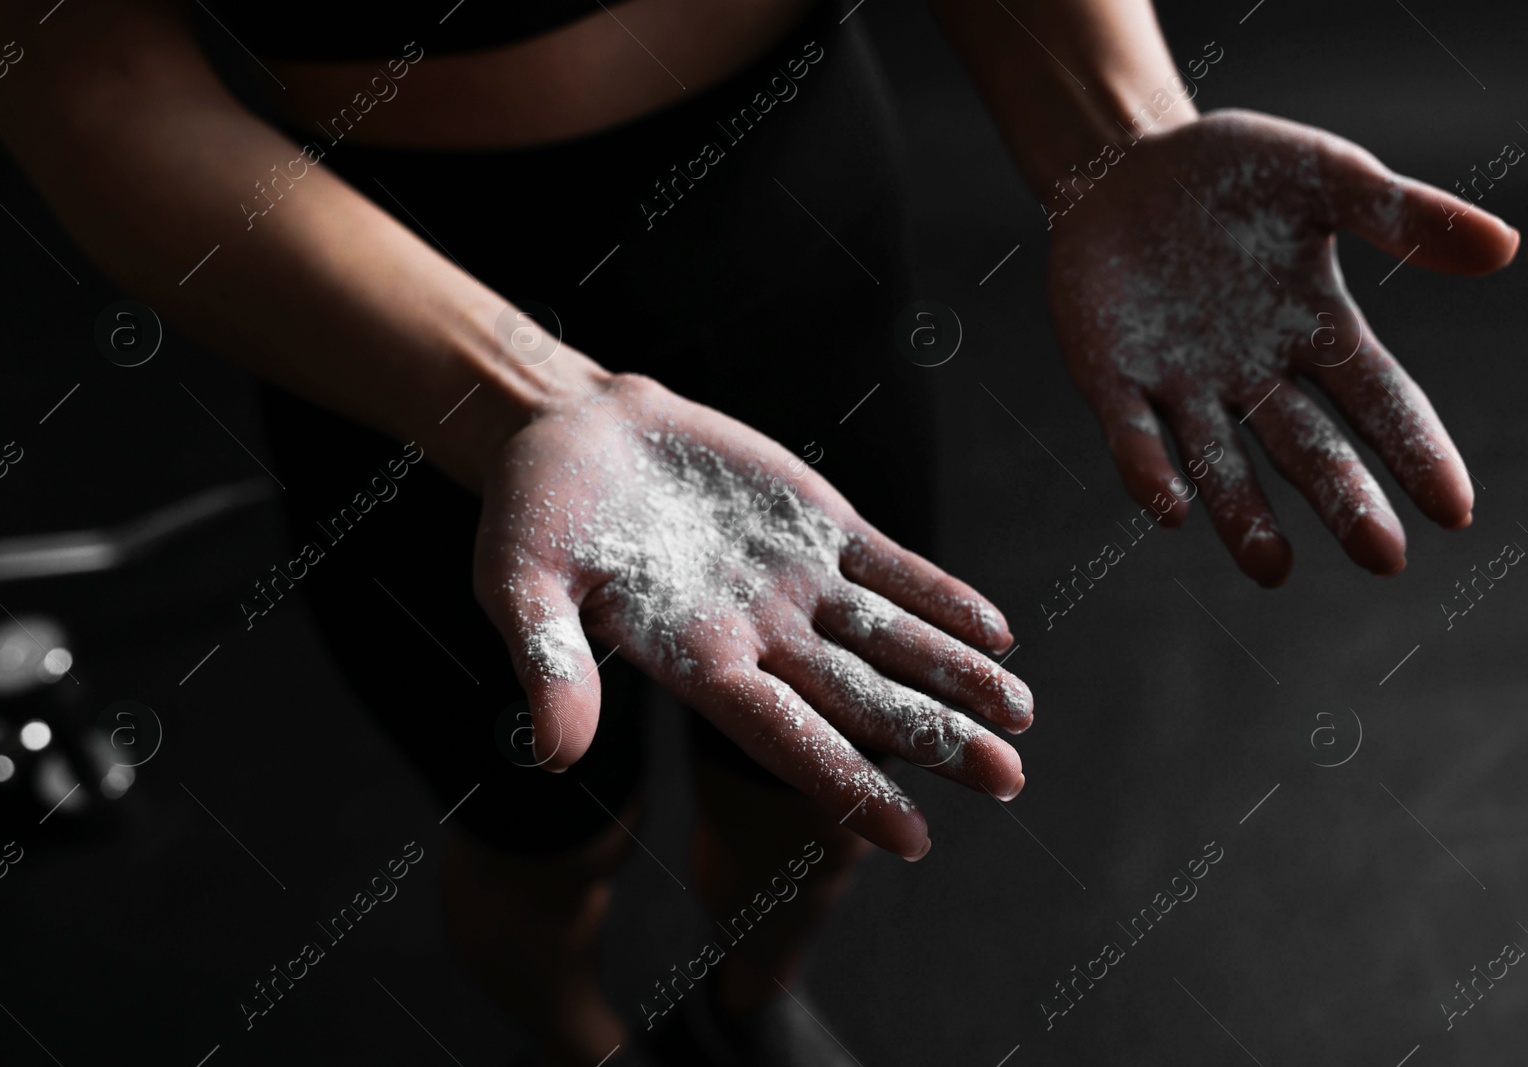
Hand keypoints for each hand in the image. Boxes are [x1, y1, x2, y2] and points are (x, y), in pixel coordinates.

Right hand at [470, 373, 1033, 860]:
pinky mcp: (812, 524)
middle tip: (1009, 780)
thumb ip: (548, 663)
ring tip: (1021, 715)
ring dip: (954, 676)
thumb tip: (554, 756)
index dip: (849, 786)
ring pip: (890, 638)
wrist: (566, 433)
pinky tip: (997, 632)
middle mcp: (759, 635)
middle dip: (934, 739)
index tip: (914, 839)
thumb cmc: (529, 516)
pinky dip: (941, 597)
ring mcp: (793, 581)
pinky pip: (889, 569)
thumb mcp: (519, 585)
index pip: (786, 738)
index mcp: (697, 662)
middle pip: (861, 699)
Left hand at [1047, 109, 1517, 584]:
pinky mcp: (1112, 377)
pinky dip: (1150, 470)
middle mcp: (1255, 374)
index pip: (1379, 402)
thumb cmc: (1238, 173)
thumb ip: (1404, 214)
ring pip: (1219, 461)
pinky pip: (1132, 434)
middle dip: (1343, 500)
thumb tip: (1505, 247)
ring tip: (1271, 567)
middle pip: (1307, 448)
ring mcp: (1182, 383)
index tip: (1455, 510)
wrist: (1125, 163)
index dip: (1416, 451)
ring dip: (1242, 514)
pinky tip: (1171, 509)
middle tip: (1383, 557)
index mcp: (1318, 331)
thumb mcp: (1325, 177)